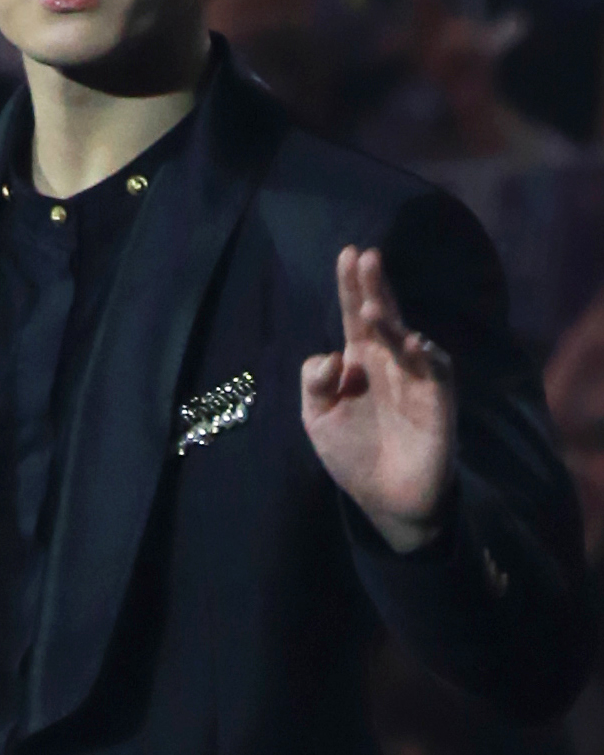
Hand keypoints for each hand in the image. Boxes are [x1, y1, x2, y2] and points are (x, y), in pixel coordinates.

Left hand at [302, 246, 455, 552]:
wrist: (387, 500)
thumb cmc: (352, 455)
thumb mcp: (317, 419)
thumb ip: (314, 383)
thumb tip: (332, 355)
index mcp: (359, 362)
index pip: (353, 315)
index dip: (351, 287)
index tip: (348, 254)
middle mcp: (389, 363)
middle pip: (383, 316)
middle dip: (375, 288)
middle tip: (367, 257)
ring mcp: (415, 379)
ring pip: (407, 339)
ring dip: (392, 323)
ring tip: (372, 310)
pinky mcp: (438, 401)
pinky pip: (435, 371)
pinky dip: (426, 355)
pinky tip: (412, 343)